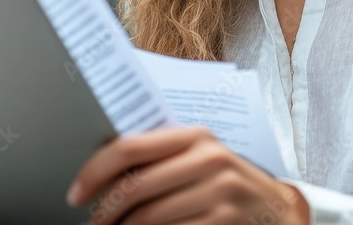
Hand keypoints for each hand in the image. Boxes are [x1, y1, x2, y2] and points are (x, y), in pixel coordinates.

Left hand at [66, 126, 309, 224]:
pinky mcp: (225, 222)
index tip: (75, 194)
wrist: (277, 211)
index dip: (94, 173)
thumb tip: (100, 170)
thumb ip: (159, 157)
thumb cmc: (224, 183)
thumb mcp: (198, 159)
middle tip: (92, 224)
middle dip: (103, 212)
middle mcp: (208, 160)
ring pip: (148, 219)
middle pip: (134, 189)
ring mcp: (220, 193)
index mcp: (194, 136)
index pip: (128, 148)